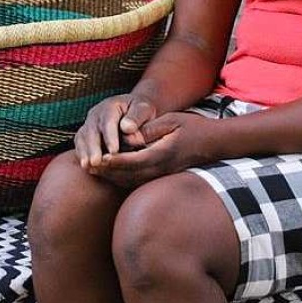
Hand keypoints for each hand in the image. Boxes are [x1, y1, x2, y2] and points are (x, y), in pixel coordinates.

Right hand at [73, 93, 157, 169]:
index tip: (114, 151)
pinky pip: (80, 144)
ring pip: (82, 137)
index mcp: (111, 106)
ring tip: (87, 166)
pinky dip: (81, 154)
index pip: (109, 122)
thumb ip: (137, 118)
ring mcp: (89, 124)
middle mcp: (96, 114)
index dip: (110, 137)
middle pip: (92, 131)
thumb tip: (127, 128)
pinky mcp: (85, 135)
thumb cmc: (142, 112)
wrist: (134, 111)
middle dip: (93, 147)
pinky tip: (86, 167)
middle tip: (96, 162)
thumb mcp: (144, 110)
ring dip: (84, 152)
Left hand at [93, 112, 215, 187]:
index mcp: (162, 154)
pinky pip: (138, 182)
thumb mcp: (172, 121)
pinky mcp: (161, 177)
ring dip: (112, 177)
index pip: (133, 161)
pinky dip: (122, 178)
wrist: (213, 143)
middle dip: (108, 172)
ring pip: (131, 182)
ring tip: (95, 170)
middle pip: (129, 176)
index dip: (115, 161)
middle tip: (88, 166)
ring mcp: (161, 175)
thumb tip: (129, 134)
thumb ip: (150, 129)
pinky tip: (111, 172)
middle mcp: (160, 169)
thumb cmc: (193, 127)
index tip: (100, 158)